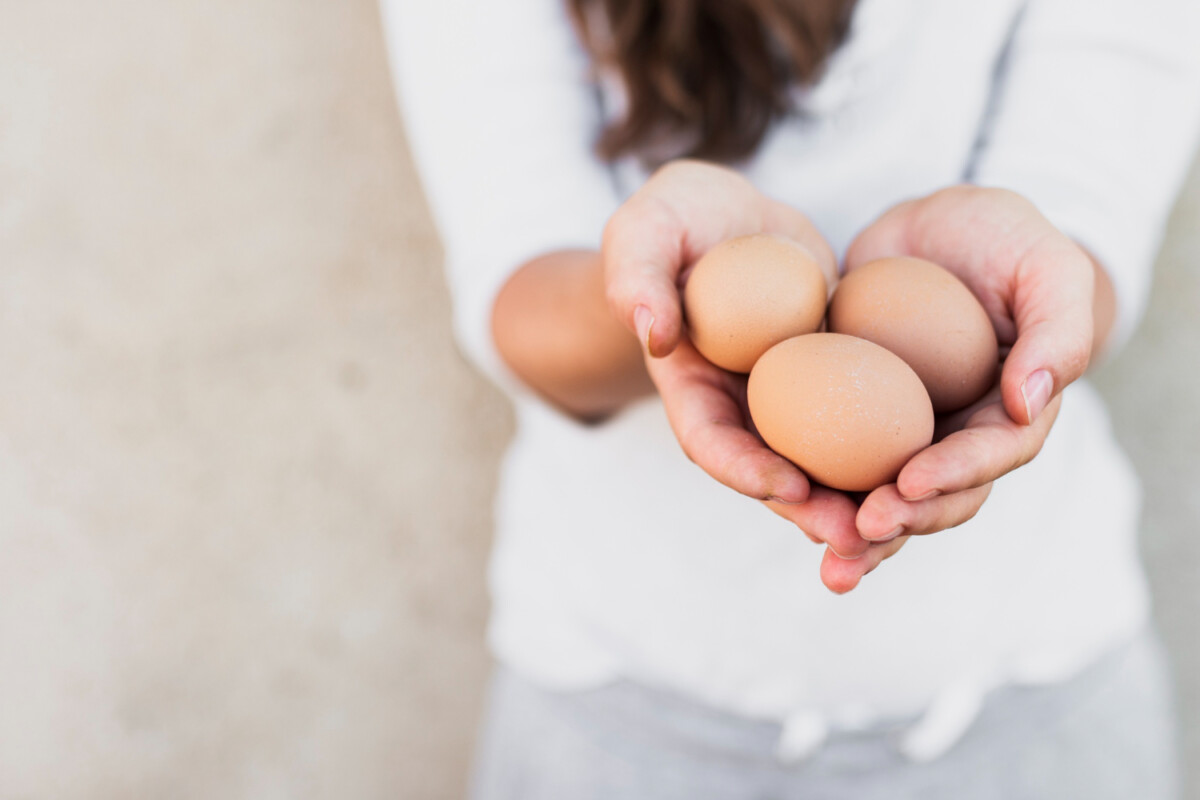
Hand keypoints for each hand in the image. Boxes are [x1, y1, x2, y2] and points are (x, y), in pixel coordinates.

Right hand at [602, 161, 873, 562]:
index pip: (708, 440)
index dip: (743, 469)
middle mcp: (739, 406)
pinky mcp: (832, 382)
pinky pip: (862, 422)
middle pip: (771, 472)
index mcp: (689, 385)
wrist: (728, 217)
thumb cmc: (676, 218)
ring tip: (905, 520)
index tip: (788, 483)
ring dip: (859, 499)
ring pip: (823, 463)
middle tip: (858, 534)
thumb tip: (655, 333)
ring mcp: (789, 400)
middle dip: (812, 510)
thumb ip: (637, 275)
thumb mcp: (644, 229)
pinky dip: (891, 449)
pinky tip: (937, 464)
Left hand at [822, 185, 1101, 591]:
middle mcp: (954, 436)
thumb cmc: (1004, 239)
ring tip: (829, 561)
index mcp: (1009, 414)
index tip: (910, 483)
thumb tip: (1029, 404)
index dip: (954, 475)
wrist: (934, 227)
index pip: (987, 456)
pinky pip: (830, 461)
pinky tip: (785, 508)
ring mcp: (900, 433)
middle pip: (933, 499)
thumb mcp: (1047, 267)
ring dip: (855, 536)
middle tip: (857, 533)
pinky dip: (812, 490)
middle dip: (898, 522)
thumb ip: (1058, 331)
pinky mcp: (851, 419)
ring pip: (881, 498)